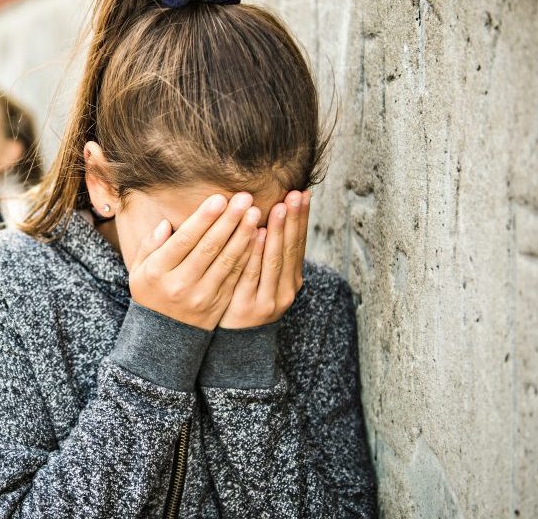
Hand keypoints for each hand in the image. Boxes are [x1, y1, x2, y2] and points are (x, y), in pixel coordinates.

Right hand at [129, 193, 261, 329]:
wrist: (163, 335)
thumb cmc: (151, 292)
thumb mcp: (139, 269)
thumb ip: (150, 245)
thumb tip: (166, 224)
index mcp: (158, 272)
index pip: (184, 240)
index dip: (204, 219)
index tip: (220, 198)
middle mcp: (181, 284)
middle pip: (209, 248)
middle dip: (228, 221)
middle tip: (245, 199)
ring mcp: (202, 296)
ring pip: (226, 261)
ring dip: (243, 235)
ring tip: (255, 213)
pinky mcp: (218, 304)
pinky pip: (236, 276)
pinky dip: (248, 256)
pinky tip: (257, 238)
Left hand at [219, 190, 309, 328]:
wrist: (234, 343)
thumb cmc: (245, 301)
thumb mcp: (262, 279)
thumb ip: (267, 253)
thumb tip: (270, 215)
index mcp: (291, 280)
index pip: (298, 243)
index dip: (301, 219)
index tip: (303, 193)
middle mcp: (286, 289)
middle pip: (290, 249)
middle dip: (293, 220)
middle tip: (294, 194)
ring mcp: (269, 299)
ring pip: (275, 260)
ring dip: (278, 232)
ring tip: (280, 207)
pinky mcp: (250, 307)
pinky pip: (252, 274)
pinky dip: (257, 254)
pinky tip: (258, 234)